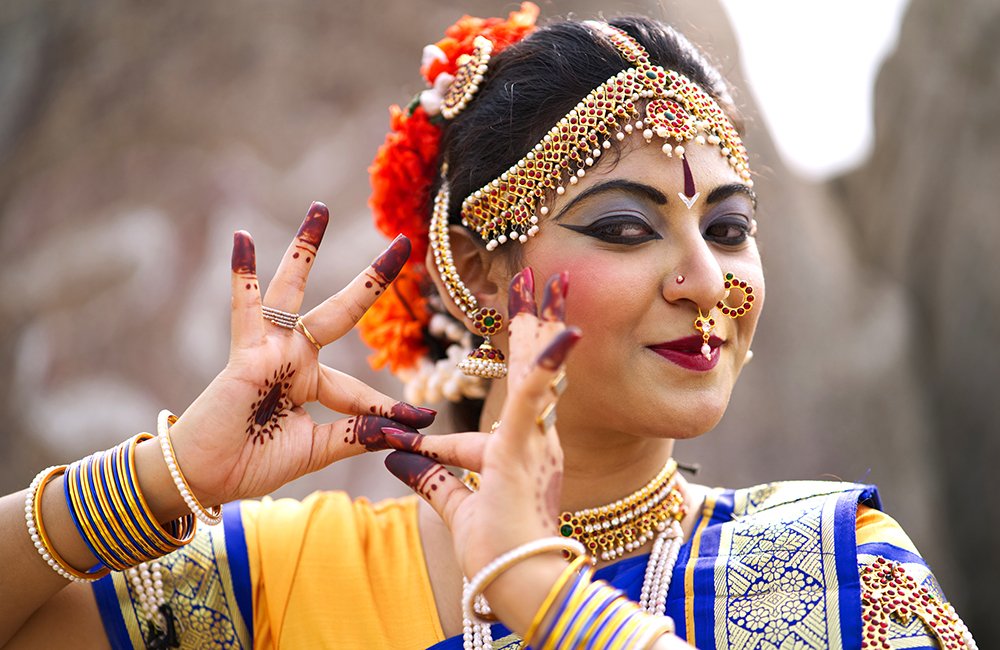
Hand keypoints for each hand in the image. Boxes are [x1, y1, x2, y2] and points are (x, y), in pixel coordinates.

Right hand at [166, 202, 435, 506]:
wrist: (205, 479)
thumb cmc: (252, 465)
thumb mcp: (316, 451)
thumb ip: (355, 436)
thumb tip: (404, 432)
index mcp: (312, 385)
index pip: (360, 390)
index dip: (390, 410)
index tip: (422, 421)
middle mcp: (294, 359)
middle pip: (342, 312)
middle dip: (373, 281)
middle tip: (403, 243)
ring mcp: (270, 351)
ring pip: (294, 290)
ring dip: (305, 249)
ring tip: (320, 209)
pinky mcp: (246, 353)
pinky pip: (245, 307)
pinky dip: (242, 274)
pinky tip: (242, 237)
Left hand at [384, 268, 579, 629]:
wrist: (521, 584)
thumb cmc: (499, 553)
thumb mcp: (459, 506)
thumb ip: (435, 478)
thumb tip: (399, 459)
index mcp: (524, 445)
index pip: (517, 391)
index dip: (516, 356)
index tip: (516, 326)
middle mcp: (538, 435)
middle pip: (534, 364)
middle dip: (532, 318)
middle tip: (534, 275)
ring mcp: (535, 440)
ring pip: (537, 368)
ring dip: (537, 321)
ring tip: (539, 276)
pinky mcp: (525, 450)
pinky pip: (534, 400)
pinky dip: (545, 364)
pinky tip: (560, 332)